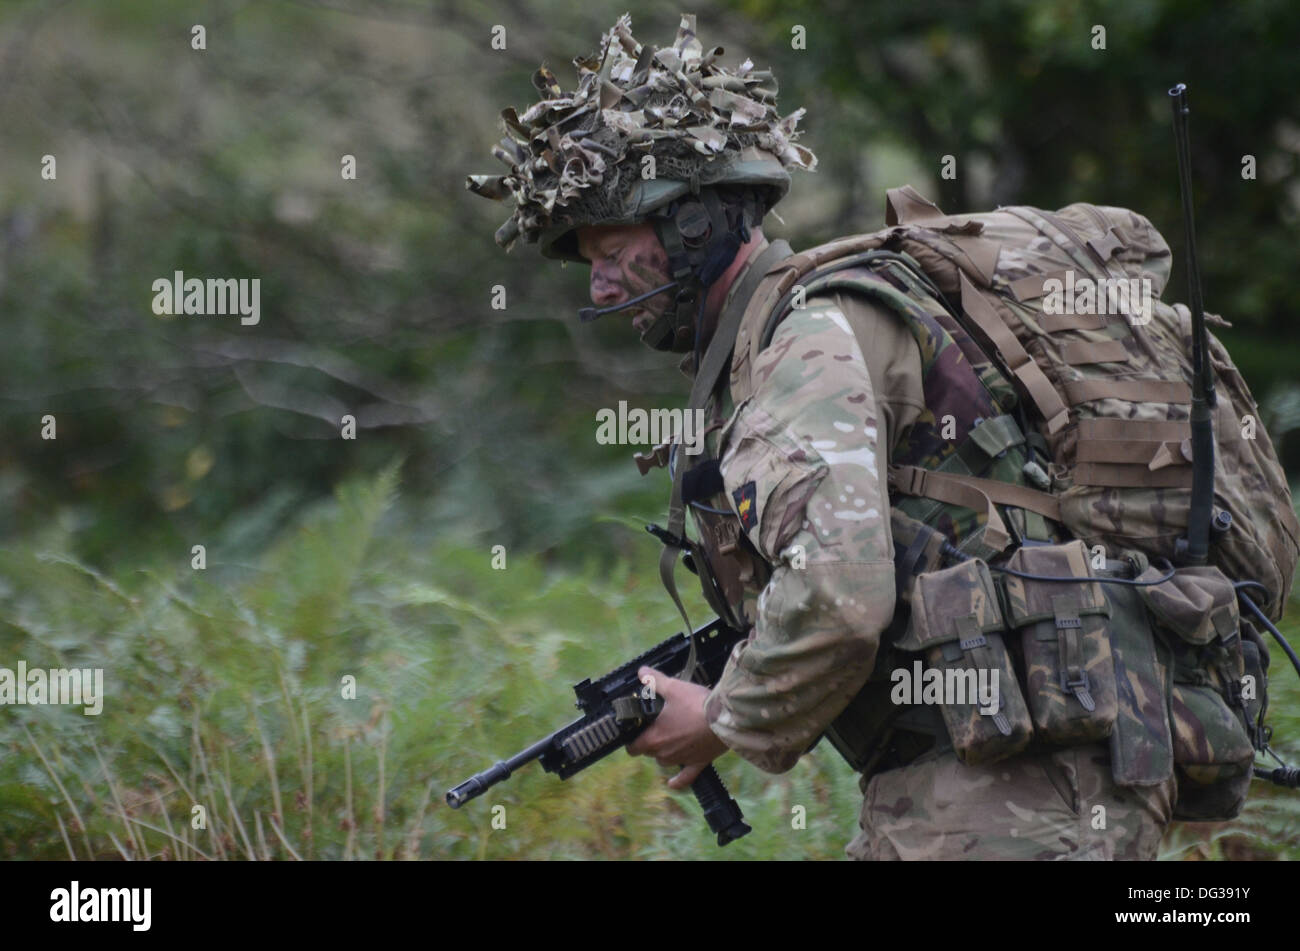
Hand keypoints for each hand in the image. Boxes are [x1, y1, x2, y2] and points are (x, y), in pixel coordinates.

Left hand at [625, 665, 728, 789]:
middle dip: (650, 742)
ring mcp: (681, 760)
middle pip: (649, 752)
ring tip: (670, 739)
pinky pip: (685, 778)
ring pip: (665, 761)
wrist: (724, 718)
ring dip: (664, 753)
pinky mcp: (698, 763)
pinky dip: (678, 781)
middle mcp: (664, 754)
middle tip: (656, 727)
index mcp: (654, 738)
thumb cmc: (695, 703)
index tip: (636, 731)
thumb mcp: (673, 687)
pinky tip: (671, 784)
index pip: (632, 747)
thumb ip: (655, 681)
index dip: (632, 739)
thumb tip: (642, 672)